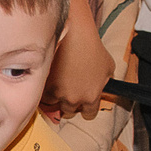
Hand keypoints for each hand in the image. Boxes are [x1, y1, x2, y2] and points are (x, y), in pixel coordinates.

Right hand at [45, 0, 111, 118]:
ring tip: (56, 86)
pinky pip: (42, 93)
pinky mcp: (44, 84)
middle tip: (69, 91)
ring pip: (53, 103)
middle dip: (69, 103)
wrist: (74, 35)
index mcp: (91, 97)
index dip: (86, 108)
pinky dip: (44, 89)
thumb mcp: (108, 66)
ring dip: (55, 97)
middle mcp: (74, 99)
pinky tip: (48, 81)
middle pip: (69, 111)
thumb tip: (103, 86)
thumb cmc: (92, 47)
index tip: (83, 104)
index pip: (89, 114)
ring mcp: (58, 93)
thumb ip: (105, 82)